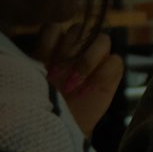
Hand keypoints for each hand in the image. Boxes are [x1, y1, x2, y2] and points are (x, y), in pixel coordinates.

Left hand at [31, 24, 121, 140]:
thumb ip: (43, 53)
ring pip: (102, 40)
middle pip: (81, 29)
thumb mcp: (37, 74)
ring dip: (87, 60)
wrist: (60, 125)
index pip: (56, 26)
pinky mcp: (113, 71)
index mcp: (53, 45)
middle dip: (71, 50)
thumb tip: (50, 35)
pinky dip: (102, 74)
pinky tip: (86, 90)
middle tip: (59, 74)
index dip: (52, 41)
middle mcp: (75, 48)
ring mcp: (96, 58)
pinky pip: (115, 61)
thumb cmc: (44, 102)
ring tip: (74, 83)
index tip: (45, 63)